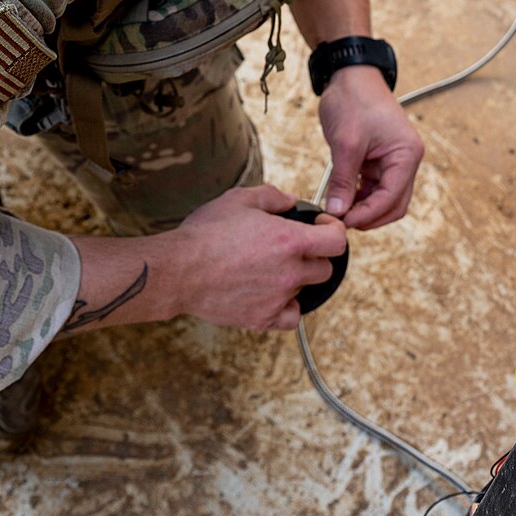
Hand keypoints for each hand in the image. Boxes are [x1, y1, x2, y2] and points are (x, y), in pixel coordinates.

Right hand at [167, 185, 347, 330]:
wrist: (178, 270)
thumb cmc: (205, 233)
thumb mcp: (239, 199)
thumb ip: (273, 197)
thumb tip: (291, 202)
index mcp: (289, 241)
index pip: (336, 241)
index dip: (333, 230)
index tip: (320, 227)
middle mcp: (289, 272)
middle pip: (324, 268)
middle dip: (314, 255)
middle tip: (292, 248)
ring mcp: (278, 298)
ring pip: (306, 291)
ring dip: (296, 279)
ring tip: (271, 269)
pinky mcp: (263, 318)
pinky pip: (291, 317)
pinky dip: (286, 307)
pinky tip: (272, 295)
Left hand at [319, 63, 424, 228]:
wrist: (350, 75)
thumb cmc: (354, 99)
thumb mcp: (346, 143)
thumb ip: (342, 180)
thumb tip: (337, 211)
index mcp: (407, 154)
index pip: (392, 198)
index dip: (369, 214)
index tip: (344, 222)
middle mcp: (406, 160)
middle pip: (394, 204)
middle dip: (369, 216)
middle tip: (341, 222)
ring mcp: (393, 161)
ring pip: (384, 199)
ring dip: (364, 208)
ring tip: (338, 211)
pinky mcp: (379, 161)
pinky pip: (373, 188)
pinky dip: (359, 197)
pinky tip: (341, 199)